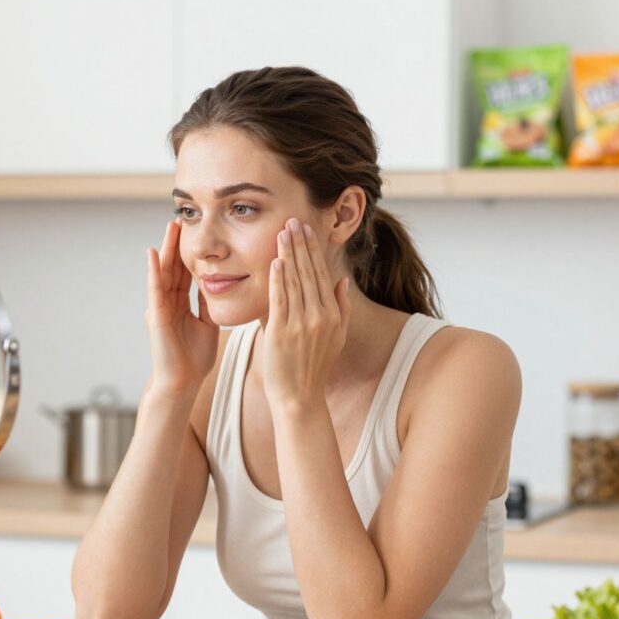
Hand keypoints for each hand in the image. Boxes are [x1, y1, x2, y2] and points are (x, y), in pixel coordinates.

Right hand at [145, 219, 218, 394]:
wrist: (183, 382)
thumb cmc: (194, 358)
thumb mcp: (208, 324)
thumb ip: (209, 305)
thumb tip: (220, 286)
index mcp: (181, 304)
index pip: (185, 272)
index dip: (190, 252)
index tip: (196, 231)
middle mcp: (168, 302)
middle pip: (173, 266)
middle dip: (177, 243)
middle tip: (181, 218)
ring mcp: (160, 307)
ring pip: (163, 272)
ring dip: (165, 248)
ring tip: (169, 226)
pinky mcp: (156, 315)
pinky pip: (154, 289)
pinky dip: (153, 271)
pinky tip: (152, 254)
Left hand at [263, 218, 350, 411]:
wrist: (299, 398)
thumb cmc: (314, 368)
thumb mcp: (337, 337)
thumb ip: (341, 307)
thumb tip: (342, 280)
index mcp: (333, 315)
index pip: (322, 274)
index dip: (314, 250)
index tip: (306, 230)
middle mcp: (320, 317)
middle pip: (309, 273)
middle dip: (301, 244)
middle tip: (292, 220)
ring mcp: (301, 324)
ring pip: (295, 281)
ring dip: (289, 254)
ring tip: (283, 233)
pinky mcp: (282, 333)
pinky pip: (280, 300)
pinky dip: (278, 279)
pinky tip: (276, 261)